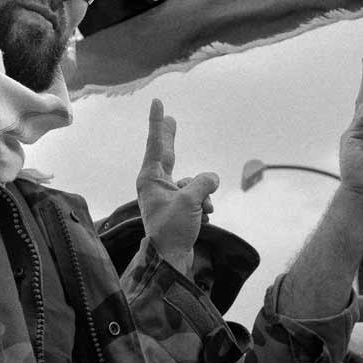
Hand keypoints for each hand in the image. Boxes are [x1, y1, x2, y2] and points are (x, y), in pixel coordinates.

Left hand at [136, 99, 219, 275]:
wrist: (170, 260)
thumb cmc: (172, 229)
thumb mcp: (191, 200)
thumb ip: (203, 183)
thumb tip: (211, 178)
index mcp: (151, 178)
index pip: (157, 144)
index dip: (158, 122)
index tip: (157, 103)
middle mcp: (155, 185)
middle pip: (167, 155)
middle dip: (171, 139)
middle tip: (171, 119)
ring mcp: (166, 197)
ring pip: (192, 185)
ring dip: (203, 196)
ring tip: (202, 211)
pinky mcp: (176, 209)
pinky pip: (196, 199)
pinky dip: (203, 208)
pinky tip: (202, 221)